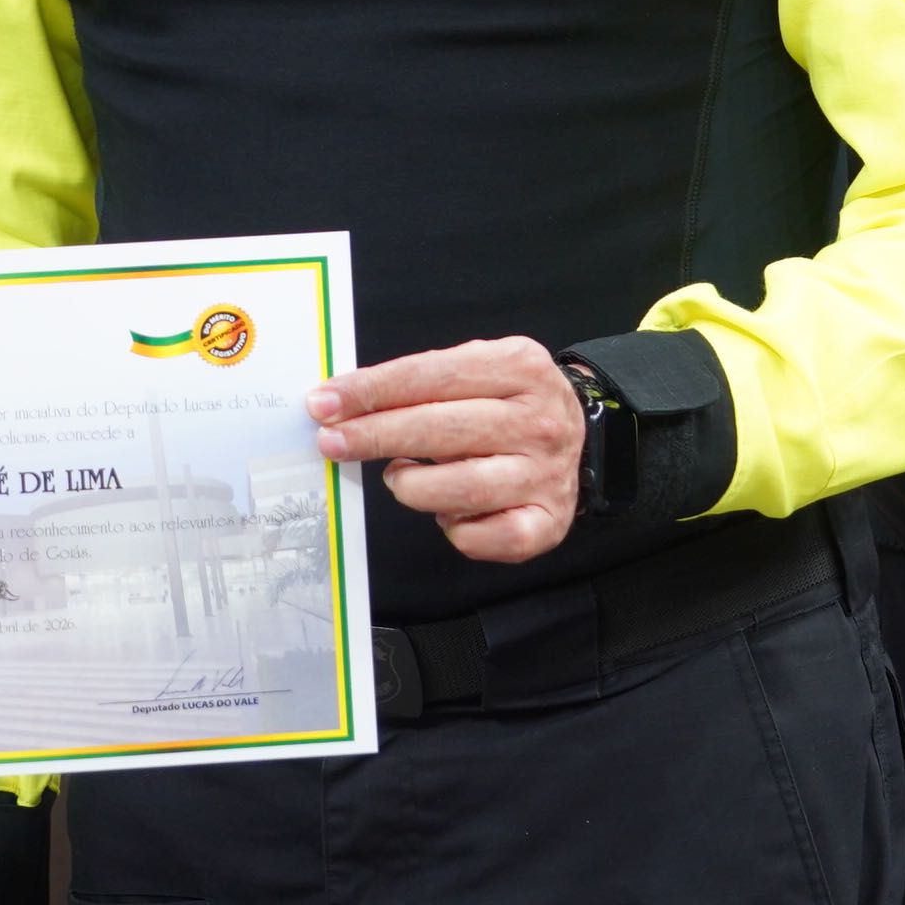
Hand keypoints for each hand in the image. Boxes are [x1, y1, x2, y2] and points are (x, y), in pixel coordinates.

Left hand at [311, 336, 581, 563]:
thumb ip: (421, 380)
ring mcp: (546, 474)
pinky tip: (445, 512)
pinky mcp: (547, 522)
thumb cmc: (508, 402)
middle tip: (331, 442)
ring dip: (412, 485)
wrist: (579, 436)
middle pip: (441, 430)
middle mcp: (539, 420)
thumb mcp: (479, 367)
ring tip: (398, 477)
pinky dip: (455, 529)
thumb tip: (344, 402)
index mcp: (520, 367)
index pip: (430, 376)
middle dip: (375, 436)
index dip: (371, 391)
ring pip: (461, 487)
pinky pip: (486, 537)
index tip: (325, 403)